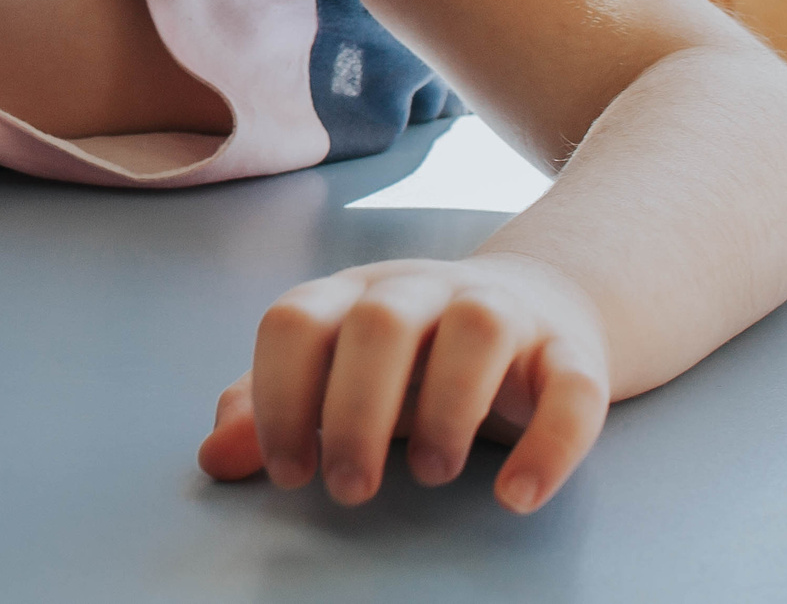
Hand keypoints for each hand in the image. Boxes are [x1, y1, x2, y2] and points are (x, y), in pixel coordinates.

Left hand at [196, 253, 610, 512]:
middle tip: (350, 489)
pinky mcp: (572, 353)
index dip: (278, 397)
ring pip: (478, 328)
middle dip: (355, 411)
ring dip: (447, 407)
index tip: (288, 474)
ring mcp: (503, 312)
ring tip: (431, 474)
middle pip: (381, 322)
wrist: (541, 304)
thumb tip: (214, 457)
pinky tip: (517, 496)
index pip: (296, 321)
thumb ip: (274, 409)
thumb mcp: (340, 375)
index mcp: (354, 295)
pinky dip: (549, 445)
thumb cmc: (417, 354)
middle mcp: (425, 291)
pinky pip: (572, 388)